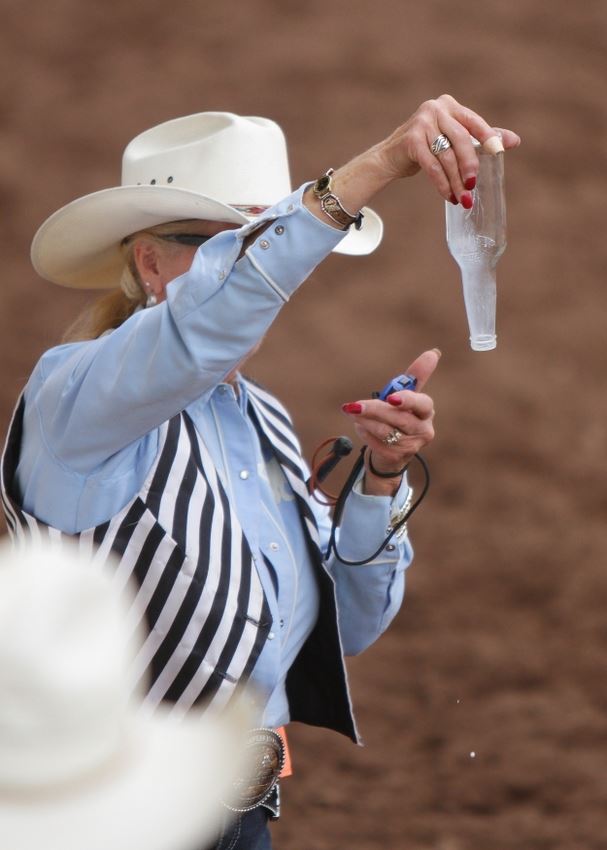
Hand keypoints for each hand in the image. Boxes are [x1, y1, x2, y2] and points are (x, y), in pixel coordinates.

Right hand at [305, 94, 519, 220]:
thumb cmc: (426, 148)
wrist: (389, 157)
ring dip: (456, 181)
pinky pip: (432, 166)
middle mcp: (436, 108)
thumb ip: (480, 139)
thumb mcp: (453, 140)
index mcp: (450, 105)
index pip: (475, 122)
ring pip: (447, 156)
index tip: (500, 153)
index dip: (489, 138)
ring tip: (462, 199)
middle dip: (470, 166)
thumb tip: (515, 141)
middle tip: (474, 187)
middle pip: (462, 140)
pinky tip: (449, 196)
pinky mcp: (410, 140)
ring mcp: (421, 122)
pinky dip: (442, 184)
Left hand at [341, 349, 439, 495]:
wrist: (392, 450)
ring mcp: (411, 446)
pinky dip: (365, 433)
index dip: (407, 400)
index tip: (391, 398)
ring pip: (384, 430)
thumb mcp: (406, 396)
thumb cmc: (400, 417)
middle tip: (353, 405)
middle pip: (398, 418)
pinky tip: (361, 427)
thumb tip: (434, 352)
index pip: (422, 404)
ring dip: (365, 420)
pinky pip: (376, 443)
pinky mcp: (397, 457)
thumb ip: (416, 375)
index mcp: (426, 411)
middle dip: (374, 410)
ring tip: (352, 411)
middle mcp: (424, 430)